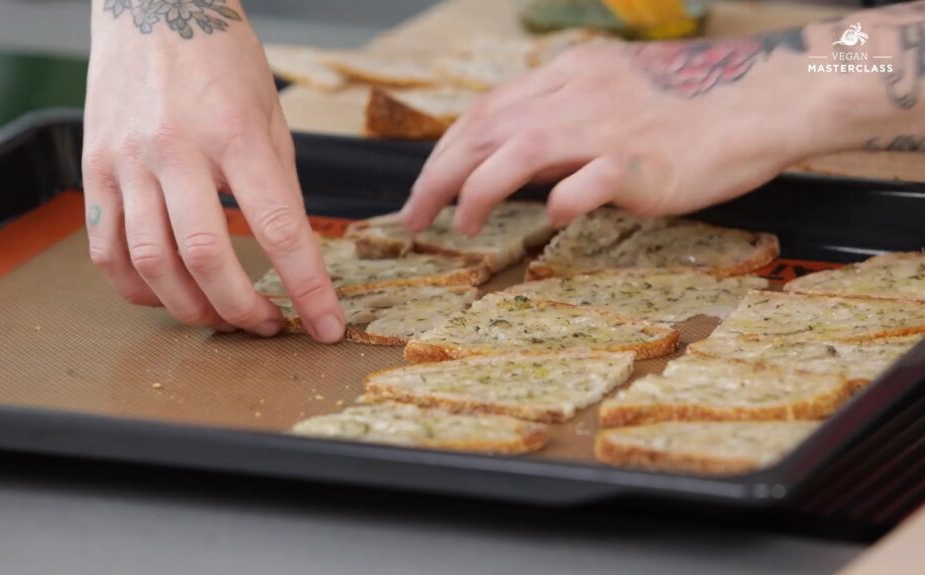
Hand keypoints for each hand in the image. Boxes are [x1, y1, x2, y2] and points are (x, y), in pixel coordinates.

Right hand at [83, 1, 343, 341]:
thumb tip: (291, 254)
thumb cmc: (219, 58)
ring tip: (220, 317)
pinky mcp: (93, 167)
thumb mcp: (269, 115)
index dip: (307, 287)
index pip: (279, 227)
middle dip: (242, 308)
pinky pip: (105, 249)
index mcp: (234, 132)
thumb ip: (277, 185)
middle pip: (206, 255)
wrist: (151, 6)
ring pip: (151, 262)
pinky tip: (165, 294)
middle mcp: (176, 148)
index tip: (326, 326)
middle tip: (267, 324)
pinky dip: (136, 287)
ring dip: (190, 308)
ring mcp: (127, 160)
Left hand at [402, 34, 829, 233]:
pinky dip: (561, 201)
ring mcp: (611, 127)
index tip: (427, 183)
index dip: (446, 149)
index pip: (487, 109)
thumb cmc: (692, 104)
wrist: (765, 97)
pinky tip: (550, 221)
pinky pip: (589, 182)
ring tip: (459, 224)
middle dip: (439, 174)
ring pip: (520, 150)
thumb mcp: (613, 91)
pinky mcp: (643, 162)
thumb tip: (512, 156)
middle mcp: (580, 94)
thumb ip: (562, 115)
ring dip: (477, 190)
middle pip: (487, 129)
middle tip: (414, 214)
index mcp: (570, 74)